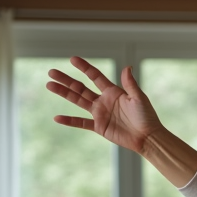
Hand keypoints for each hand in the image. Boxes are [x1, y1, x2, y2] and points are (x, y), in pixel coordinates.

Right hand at [46, 56, 163, 154]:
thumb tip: (127, 66)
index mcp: (113, 92)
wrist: (147, 137)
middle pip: (80, 88)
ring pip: (77, 101)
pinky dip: (69, 121)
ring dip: (63, 93)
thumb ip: (130, 84)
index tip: (72, 59)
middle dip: (66, 80)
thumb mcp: (139, 98)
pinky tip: (57, 118)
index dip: (84, 67)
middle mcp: (103, 101)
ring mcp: (100, 113)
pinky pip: (81, 122)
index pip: (95, 76)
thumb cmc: (147, 117)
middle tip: (51, 72)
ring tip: (49, 85)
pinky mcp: (99, 127)